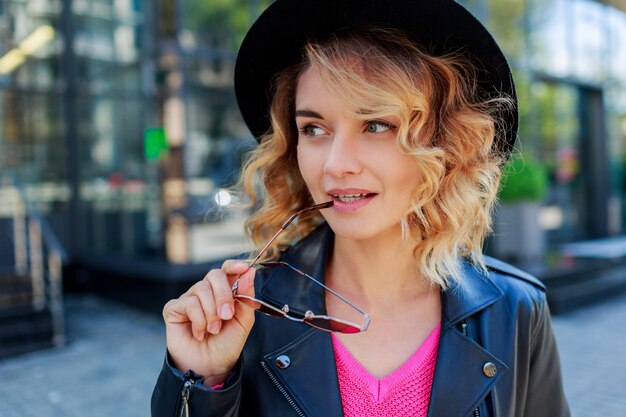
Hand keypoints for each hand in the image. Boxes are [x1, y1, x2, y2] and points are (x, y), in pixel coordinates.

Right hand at [162, 260, 255, 385]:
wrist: (211, 367)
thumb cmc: (226, 344)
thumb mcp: (244, 321)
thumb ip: (247, 297)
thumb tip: (250, 272)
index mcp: (224, 292)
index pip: (227, 269)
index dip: (234, 265)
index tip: (243, 268)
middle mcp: (206, 292)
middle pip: (214, 275)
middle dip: (223, 294)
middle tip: (227, 315)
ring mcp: (189, 299)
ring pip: (201, 289)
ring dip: (211, 313)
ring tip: (213, 330)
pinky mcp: (174, 309)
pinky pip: (188, 303)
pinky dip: (198, 319)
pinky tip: (199, 333)